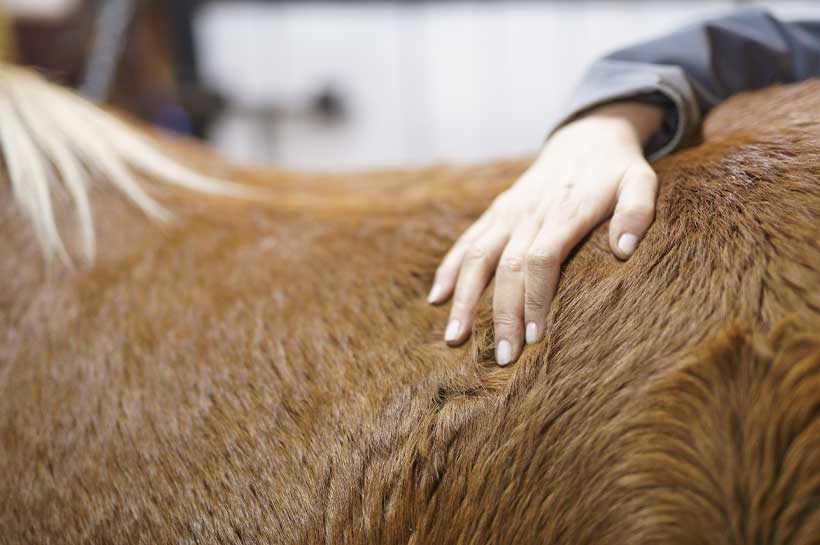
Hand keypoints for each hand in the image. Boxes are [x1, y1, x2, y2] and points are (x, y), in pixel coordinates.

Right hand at [428, 101, 663, 364]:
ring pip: (476, 258)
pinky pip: (466, 243)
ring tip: (454, 339)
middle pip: (506, 268)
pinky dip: (448, 270)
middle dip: (501, 314)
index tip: (535, 336)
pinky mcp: (495, 213)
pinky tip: (437, 299)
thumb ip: (637, 211)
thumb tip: (624, 251)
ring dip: (463, 299)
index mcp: (564, 212)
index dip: (535, 298)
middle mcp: (528, 214)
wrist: (585, 137)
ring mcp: (506, 214)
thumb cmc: (617, 170)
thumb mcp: (640, 182)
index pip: (541, 260)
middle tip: (503, 356)